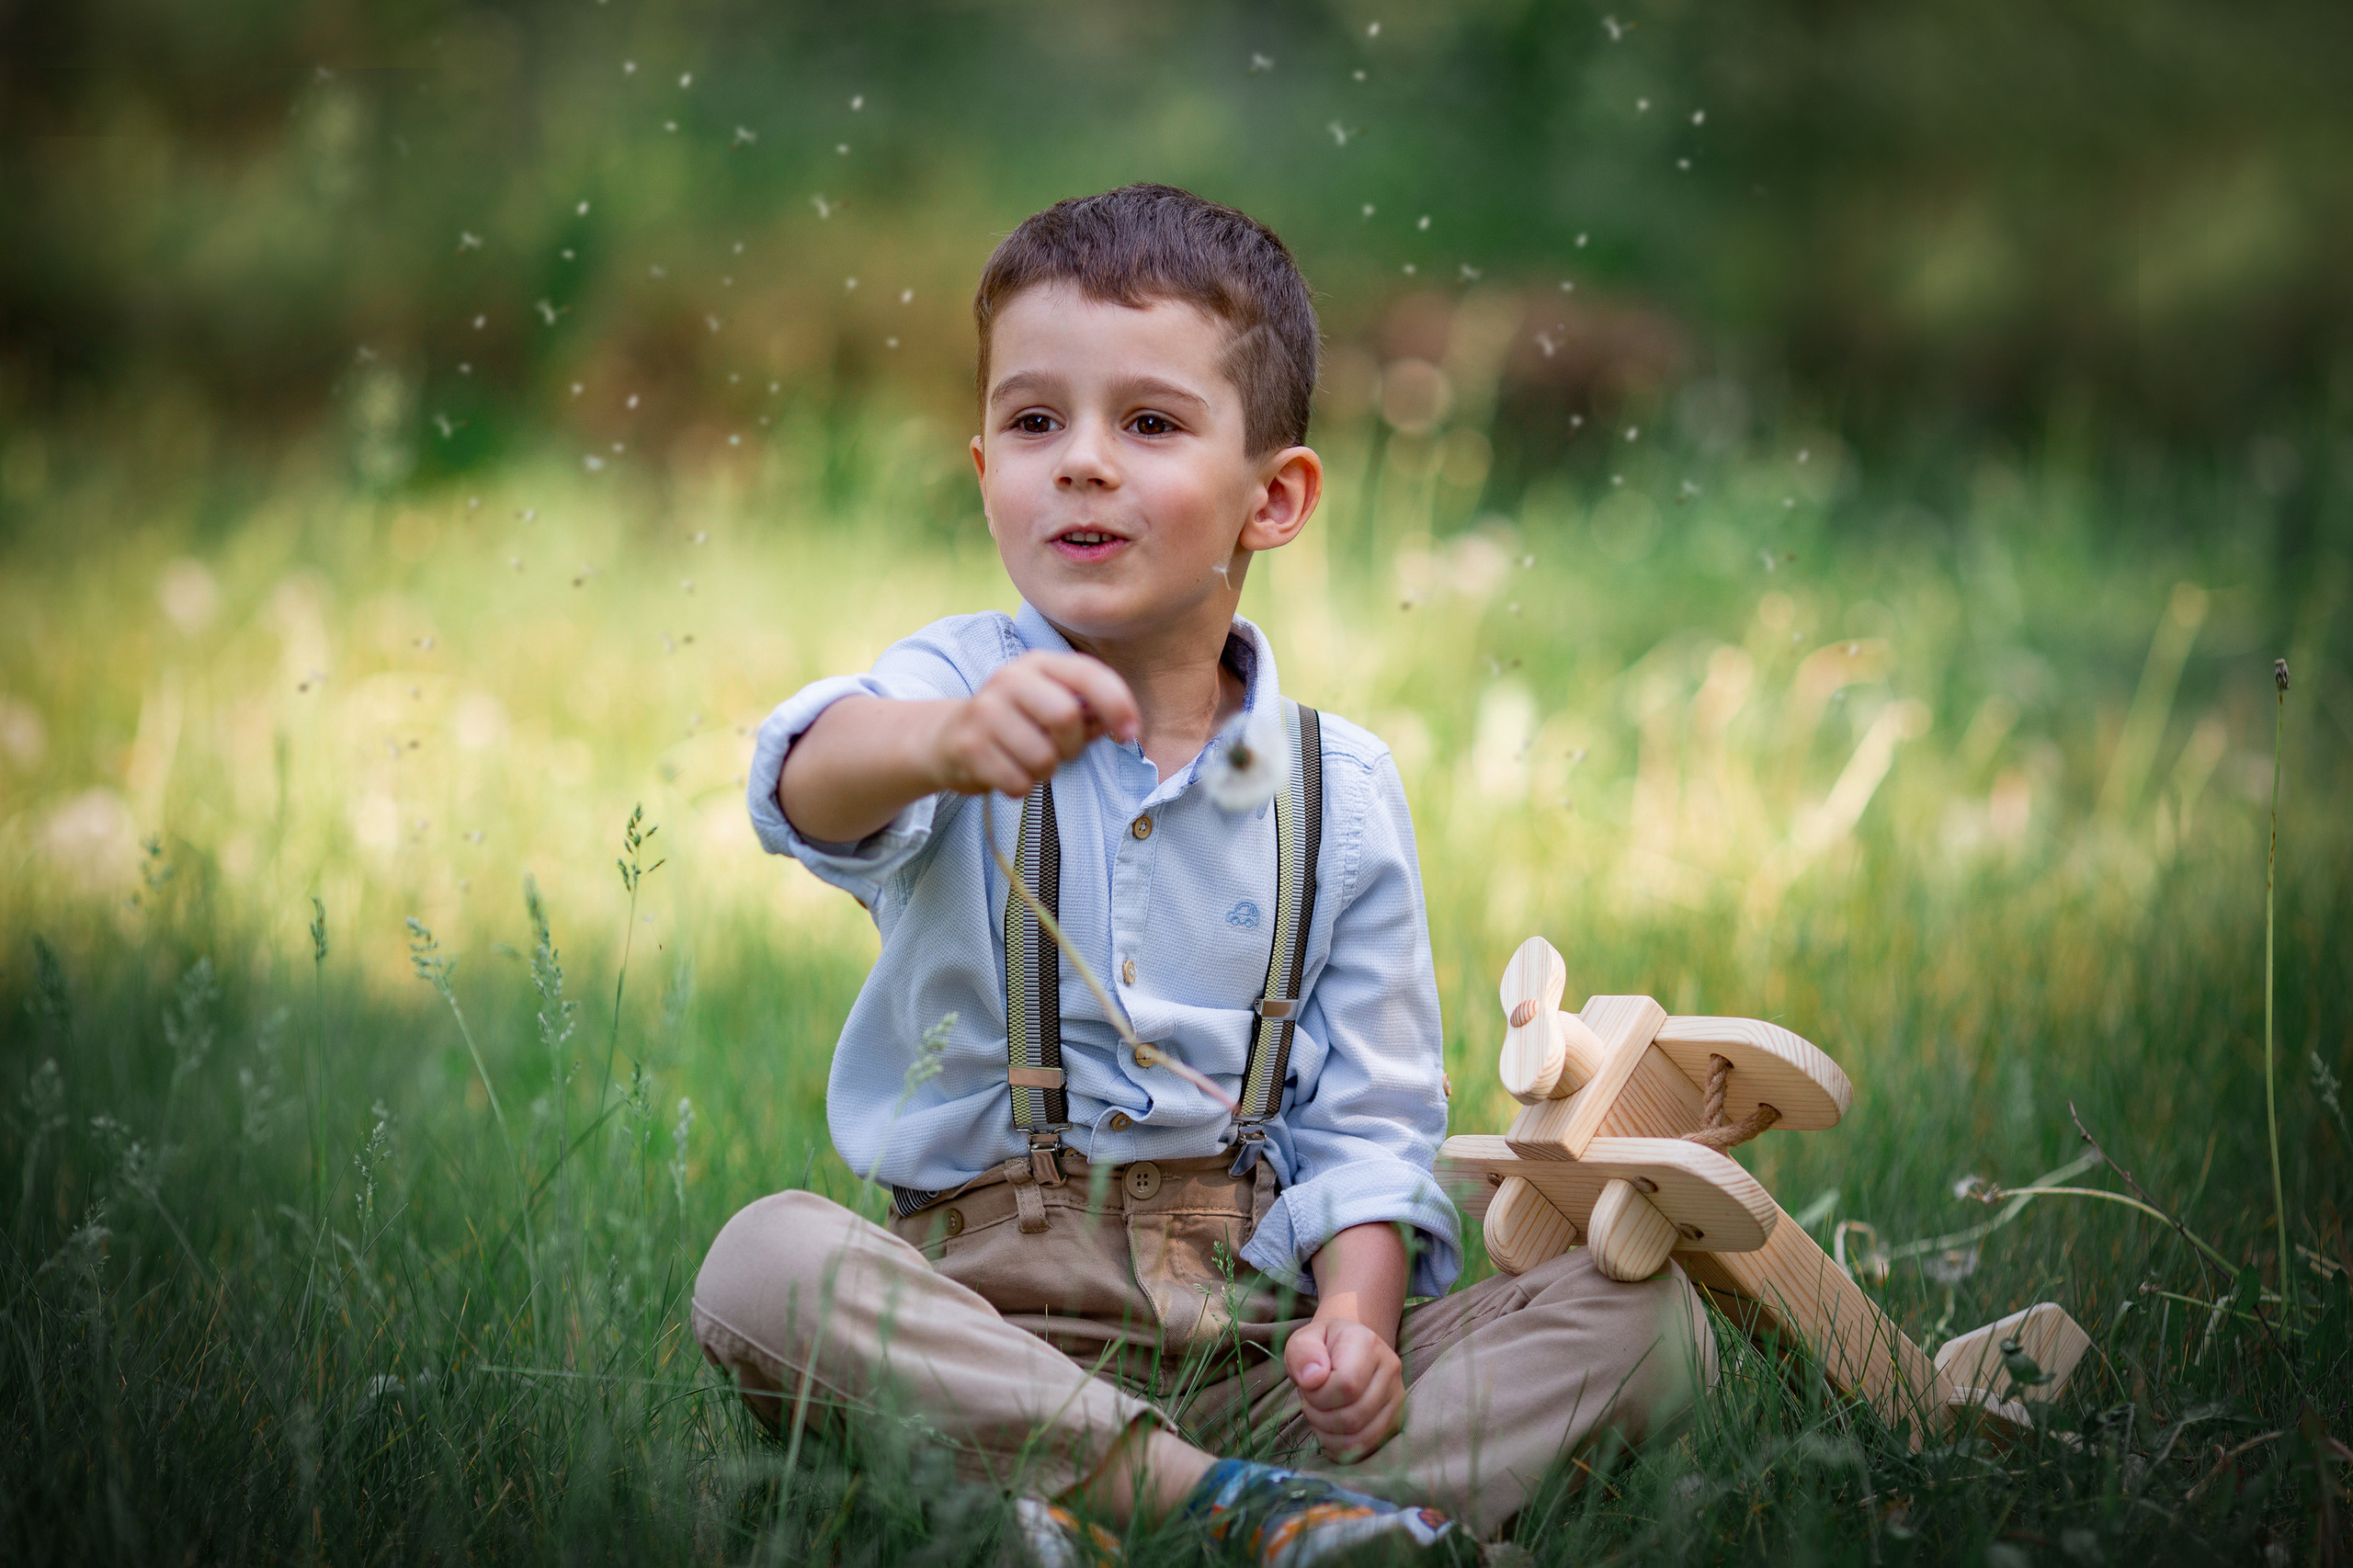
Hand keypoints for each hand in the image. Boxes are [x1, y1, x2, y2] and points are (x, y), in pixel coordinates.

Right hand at [929, 651, 1138, 797]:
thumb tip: (1118, 724)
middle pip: (1066, 715)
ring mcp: (984, 711)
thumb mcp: (1048, 704)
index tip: (1129, 734)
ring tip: (1028, 761)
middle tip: (1061, 751)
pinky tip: (1007, 772)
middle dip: (1073, 745)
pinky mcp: (969, 746)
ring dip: (1045, 771)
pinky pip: (1018, 782)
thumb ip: (1085, 710)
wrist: (945, 739)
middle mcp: (1008, 679)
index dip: (1117, 704)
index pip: (1087, 673)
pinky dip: (1021, 787)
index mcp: (1037, 663)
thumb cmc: (1014, 724)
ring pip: (1043, 757)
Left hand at [1284, 1313, 1404, 1461]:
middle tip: (1310, 1402)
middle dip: (1320, 1416)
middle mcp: (1389, 1369)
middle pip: (1353, 1417)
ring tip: (1320, 1414)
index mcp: (1367, 1344)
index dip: (1319, 1394)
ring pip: (1361, 1438)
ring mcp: (1397, 1397)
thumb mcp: (1302, 1341)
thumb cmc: (1320, 1347)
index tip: (1308, 1385)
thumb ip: (1301, 1353)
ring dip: (1328, 1434)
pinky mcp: (1395, 1421)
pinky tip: (1330, 1429)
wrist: (1344, 1350)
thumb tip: (1313, 1379)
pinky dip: (1340, 1447)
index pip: (1347, 1385)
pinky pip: (1366, 1449)